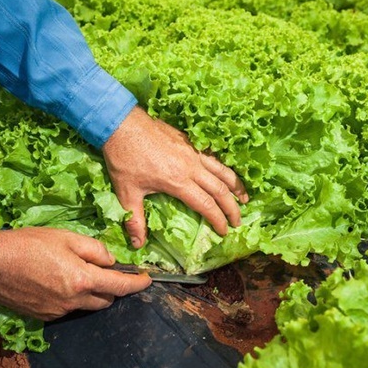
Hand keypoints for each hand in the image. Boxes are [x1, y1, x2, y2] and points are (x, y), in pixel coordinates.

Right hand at [0, 227, 150, 320]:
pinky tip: (58, 281)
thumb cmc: (28, 244)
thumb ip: (94, 249)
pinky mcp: (44, 315)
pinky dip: (72, 296)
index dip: (137, 283)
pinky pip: (68, 308)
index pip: (120, 286)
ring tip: (77, 272)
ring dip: (91, 292)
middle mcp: (73, 300)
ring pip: (86, 305)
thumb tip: (110, 260)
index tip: (147, 279)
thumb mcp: (66, 237)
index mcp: (82, 280)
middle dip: (112, 287)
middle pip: (105, 299)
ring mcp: (58, 311)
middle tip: (106, 270)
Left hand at [102, 106, 248, 247]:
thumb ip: (134, 219)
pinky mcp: (188, 140)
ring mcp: (192, 151)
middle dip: (232, 207)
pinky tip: (225, 173)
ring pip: (222, 170)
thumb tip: (137, 244)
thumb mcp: (126, 192)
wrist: (122, 123)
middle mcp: (191, 166)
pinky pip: (213, 156)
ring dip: (235, 185)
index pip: (206, 204)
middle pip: (220, 189)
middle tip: (238, 221)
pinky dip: (223, 167)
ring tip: (244, 198)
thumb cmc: (124, 158)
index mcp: (178, 181)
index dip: (218, 220)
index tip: (224, 232)